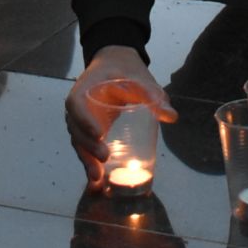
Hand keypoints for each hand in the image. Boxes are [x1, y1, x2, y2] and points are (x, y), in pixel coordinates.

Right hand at [65, 46, 176, 187]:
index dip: (84, 119)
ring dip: (86, 160)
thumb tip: (171, 117)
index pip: (77, 103)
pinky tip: (98, 182)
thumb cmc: (124, 70)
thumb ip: (152, 94)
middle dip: (88, 146)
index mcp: (86, 87)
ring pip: (79, 142)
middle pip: (76, 128)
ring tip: (98, 178)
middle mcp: (79, 105)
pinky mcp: (89, 131)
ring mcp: (82, 120)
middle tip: (105, 158)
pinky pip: (85, 147)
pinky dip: (90, 163)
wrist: (115, 65)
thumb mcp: (139, 78)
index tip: (98, 133)